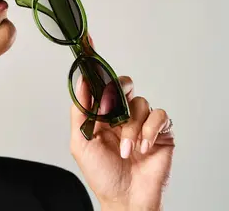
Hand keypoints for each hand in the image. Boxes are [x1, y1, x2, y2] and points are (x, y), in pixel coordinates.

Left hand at [70, 38, 174, 209]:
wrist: (125, 199)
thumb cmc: (102, 174)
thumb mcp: (80, 142)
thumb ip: (80, 111)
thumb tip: (80, 82)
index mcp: (100, 114)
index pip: (98, 83)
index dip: (94, 65)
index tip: (88, 45)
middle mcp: (121, 113)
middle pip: (122, 83)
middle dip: (117, 92)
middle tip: (111, 112)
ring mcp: (141, 121)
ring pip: (139, 103)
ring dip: (131, 128)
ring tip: (127, 149)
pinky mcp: (161, 131)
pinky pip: (159, 116)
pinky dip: (149, 131)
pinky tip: (143, 148)